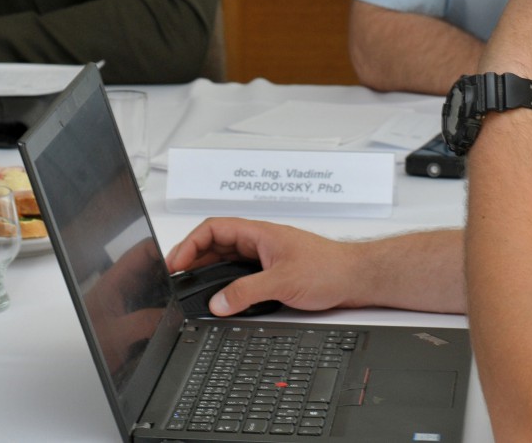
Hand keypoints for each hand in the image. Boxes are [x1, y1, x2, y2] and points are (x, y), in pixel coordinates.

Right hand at [167, 218, 372, 316]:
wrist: (356, 279)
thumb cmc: (330, 268)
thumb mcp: (283, 281)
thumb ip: (248, 292)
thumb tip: (218, 303)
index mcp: (259, 233)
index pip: (214, 229)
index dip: (190, 243)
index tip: (176, 263)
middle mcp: (259, 242)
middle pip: (215, 244)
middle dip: (192, 259)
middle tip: (176, 278)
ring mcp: (265, 258)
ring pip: (226, 260)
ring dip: (207, 271)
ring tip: (190, 287)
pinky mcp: (272, 273)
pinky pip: (239, 275)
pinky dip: (224, 284)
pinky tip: (219, 296)